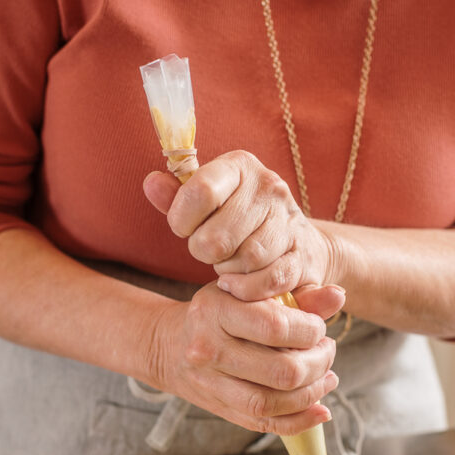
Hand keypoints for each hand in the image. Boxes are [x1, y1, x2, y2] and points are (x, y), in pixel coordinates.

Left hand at [143, 150, 336, 300]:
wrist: (299, 243)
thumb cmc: (241, 222)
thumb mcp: (208, 203)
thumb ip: (177, 197)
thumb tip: (151, 184)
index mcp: (240, 166)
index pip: (200, 192)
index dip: (182, 220)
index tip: (185, 228)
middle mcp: (269, 187)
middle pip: (216, 236)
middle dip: (204, 252)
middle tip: (209, 251)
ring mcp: (290, 221)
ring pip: (244, 259)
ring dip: (227, 270)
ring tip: (228, 263)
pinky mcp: (303, 255)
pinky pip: (267, 279)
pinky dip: (246, 288)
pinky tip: (238, 283)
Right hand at [148, 281, 344, 435]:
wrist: (171, 344)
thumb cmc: (220, 311)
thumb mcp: (251, 292)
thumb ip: (297, 296)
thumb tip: (338, 297)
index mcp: (216, 311)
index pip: (276, 327)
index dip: (311, 331)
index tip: (318, 328)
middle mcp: (208, 349)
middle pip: (280, 371)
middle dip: (318, 364)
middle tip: (327, 351)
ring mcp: (210, 384)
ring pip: (272, 402)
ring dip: (312, 393)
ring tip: (326, 378)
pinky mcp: (219, 409)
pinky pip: (264, 424)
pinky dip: (299, 422)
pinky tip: (320, 409)